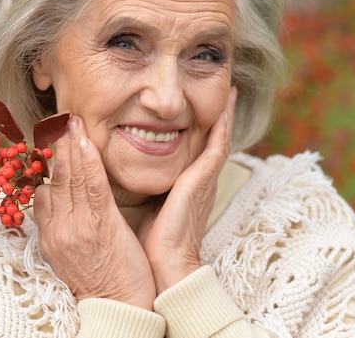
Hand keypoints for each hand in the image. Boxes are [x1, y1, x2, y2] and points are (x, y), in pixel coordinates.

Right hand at [33, 117, 155, 308]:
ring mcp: (78, 227)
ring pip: (70, 180)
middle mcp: (59, 229)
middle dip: (58, 148)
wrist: (120, 306)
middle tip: (61, 121)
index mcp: (52, 236)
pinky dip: (88, 164)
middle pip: (54, 181)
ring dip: (72, 148)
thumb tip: (60, 202)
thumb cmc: (104, 279)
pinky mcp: (101, 226)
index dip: (47, 166)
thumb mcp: (73, 254)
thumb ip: (66, 226)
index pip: (43, 194)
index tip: (52, 143)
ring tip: (73, 122)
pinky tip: (87, 144)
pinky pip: (92, 188)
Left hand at [139, 88, 236, 292]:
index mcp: (189, 185)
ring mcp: (205, 179)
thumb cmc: (154, 241)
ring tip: (231, 88)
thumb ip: (144, 186)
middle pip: (213, 138)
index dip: (203, 126)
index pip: (198, 148)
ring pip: (219, 137)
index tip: (201, 104)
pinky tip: (226, 106)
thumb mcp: (148, 205)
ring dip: (225, 113)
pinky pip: (217, 147)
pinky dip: (224, 126)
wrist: (166, 265)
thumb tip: (123, 173)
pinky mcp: (204, 180)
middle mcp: (201, 179)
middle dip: (220, 114)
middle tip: (226, 88)